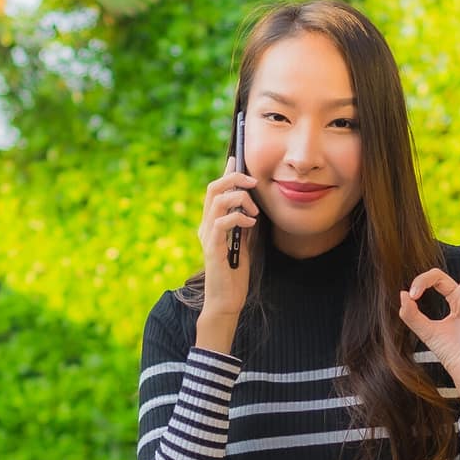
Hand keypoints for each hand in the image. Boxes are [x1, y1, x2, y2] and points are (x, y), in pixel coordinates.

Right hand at [197, 155, 258, 319]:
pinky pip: (222, 222)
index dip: (226, 173)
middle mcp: (205, 226)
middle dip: (233, 179)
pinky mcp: (213, 248)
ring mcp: (207, 236)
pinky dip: (239, 217)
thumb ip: (243, 223)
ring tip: (254, 211)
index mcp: (211, 223)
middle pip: (213, 188)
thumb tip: (252, 204)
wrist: (227, 300)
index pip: (215, 190)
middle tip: (252, 182)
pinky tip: (251, 223)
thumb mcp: (244, 242)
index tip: (237, 159)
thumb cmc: (235, 274)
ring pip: (217, 200)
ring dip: (240, 198)